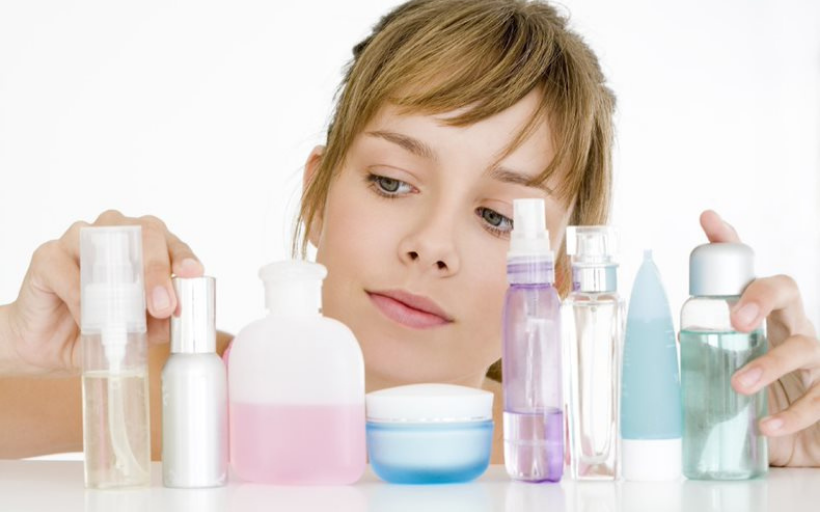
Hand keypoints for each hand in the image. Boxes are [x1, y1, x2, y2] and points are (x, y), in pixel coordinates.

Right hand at [1, 210, 203, 376]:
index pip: (169, 242)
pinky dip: (81, 296)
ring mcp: (78, 239)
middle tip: (163, 305)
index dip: (183, 256)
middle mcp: (113, 233)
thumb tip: (177, 319)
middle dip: (157, 270)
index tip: (193, 274)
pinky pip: (68, 269)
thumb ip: (158, 323)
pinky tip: (88, 319)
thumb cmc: (98, 329)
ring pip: (105, 241)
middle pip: (143, 233)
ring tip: (130, 312)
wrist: (49, 347)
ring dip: (121, 279)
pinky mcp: (47, 256)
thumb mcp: (136, 332)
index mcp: (143, 246)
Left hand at [700, 209, 819, 466]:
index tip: (708, 219)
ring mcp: (814, 360)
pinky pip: (819, 398)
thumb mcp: (716, 374)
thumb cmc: (746, 402)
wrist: (785, 448)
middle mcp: (791, 328)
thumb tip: (643, 350)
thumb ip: (694, 356)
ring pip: (804, 346)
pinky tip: (766, 423)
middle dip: (760, 296)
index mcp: (760, 317)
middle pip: (786, 288)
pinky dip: (792, 413)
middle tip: (734, 320)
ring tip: (738, 385)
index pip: (746, 272)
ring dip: (769, 364)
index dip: (729, 244)